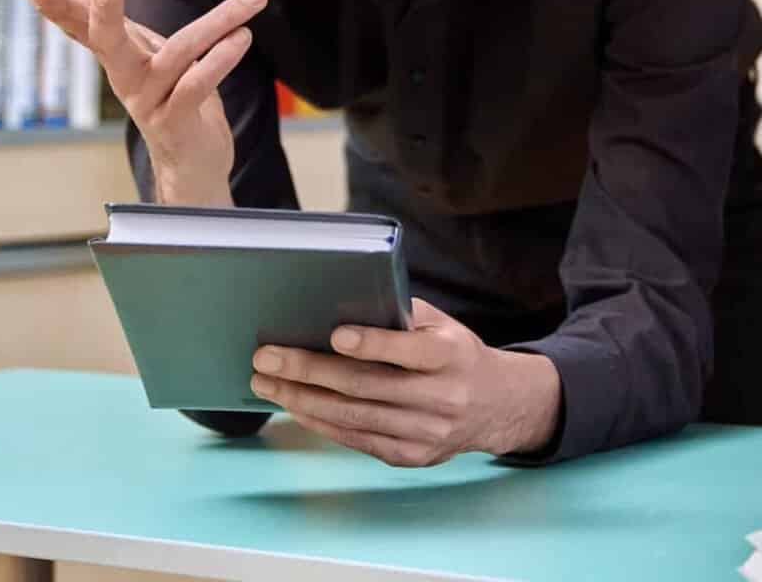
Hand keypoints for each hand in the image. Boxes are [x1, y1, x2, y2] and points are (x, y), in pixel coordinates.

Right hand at [26, 0, 263, 206]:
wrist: (192, 166)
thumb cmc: (171, 102)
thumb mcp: (145, 60)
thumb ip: (125, 29)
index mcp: (120, 61)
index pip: (86, 30)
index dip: (64, 9)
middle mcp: (129, 81)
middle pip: (109, 45)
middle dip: (103, 14)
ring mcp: (152, 103)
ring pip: (177, 56)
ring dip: (215, 25)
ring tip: (251, 1)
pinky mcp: (178, 122)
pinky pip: (197, 86)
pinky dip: (221, 60)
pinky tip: (242, 37)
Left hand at [249, 299, 562, 467]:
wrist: (495, 405)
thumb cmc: (455, 353)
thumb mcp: (442, 325)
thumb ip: (400, 316)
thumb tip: (339, 305)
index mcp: (452, 356)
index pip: (409, 351)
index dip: (372, 344)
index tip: (334, 334)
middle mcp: (442, 397)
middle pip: (366, 386)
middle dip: (309, 371)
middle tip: (266, 358)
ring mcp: (426, 432)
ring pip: (354, 417)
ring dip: (303, 400)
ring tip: (268, 383)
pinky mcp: (411, 456)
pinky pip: (357, 440)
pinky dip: (321, 423)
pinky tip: (296, 406)